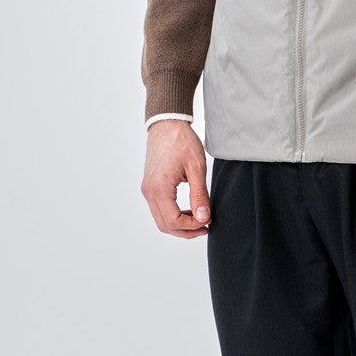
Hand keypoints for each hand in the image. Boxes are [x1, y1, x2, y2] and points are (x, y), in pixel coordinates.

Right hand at [142, 118, 210, 238]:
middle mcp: (149, 191)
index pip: (173, 221)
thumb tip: (203, 217)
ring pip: (160, 219)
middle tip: (205, 226)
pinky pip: (159, 209)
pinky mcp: (149, 186)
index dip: (191, 227)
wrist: (167, 124)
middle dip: (185, 231)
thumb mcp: (196, 168)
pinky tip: (188, 210)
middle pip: (165, 225)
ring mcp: (147, 189)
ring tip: (198, 218)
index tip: (207, 222)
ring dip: (179, 224)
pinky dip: (173, 215)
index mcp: (160, 188)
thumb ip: (199, 195)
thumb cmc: (181, 141)